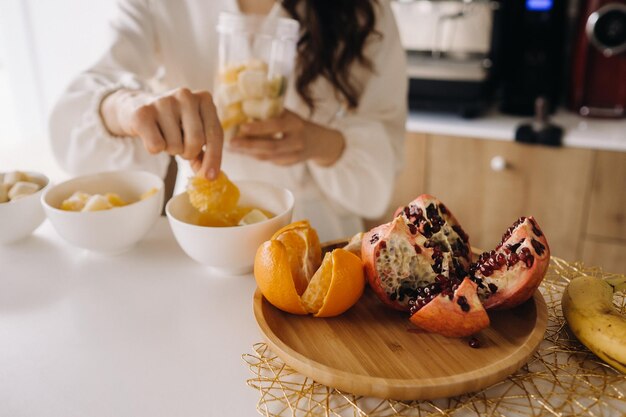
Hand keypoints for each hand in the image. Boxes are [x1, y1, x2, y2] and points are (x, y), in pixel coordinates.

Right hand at [101, 88, 222, 178]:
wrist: (135, 106)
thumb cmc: (173, 122)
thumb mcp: (193, 131)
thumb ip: (205, 151)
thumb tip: (210, 175)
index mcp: (204, 99)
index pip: (215, 133)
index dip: (214, 158)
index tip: (210, 177)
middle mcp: (186, 95)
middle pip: (196, 141)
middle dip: (189, 153)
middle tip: (181, 147)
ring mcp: (163, 101)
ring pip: (175, 146)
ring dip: (170, 149)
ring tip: (165, 136)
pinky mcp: (143, 113)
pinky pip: (156, 146)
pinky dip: (155, 149)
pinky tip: (152, 135)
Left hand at [229, 109, 344, 166]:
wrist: (319, 142)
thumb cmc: (297, 124)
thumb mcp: (289, 115)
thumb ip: (272, 112)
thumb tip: (243, 107)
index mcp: (296, 124)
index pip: (277, 126)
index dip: (259, 128)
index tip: (242, 127)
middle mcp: (296, 141)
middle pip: (271, 146)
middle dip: (249, 145)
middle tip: (231, 143)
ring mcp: (293, 155)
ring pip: (267, 156)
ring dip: (248, 152)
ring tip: (231, 148)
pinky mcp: (288, 163)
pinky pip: (268, 160)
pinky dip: (253, 156)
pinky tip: (241, 152)